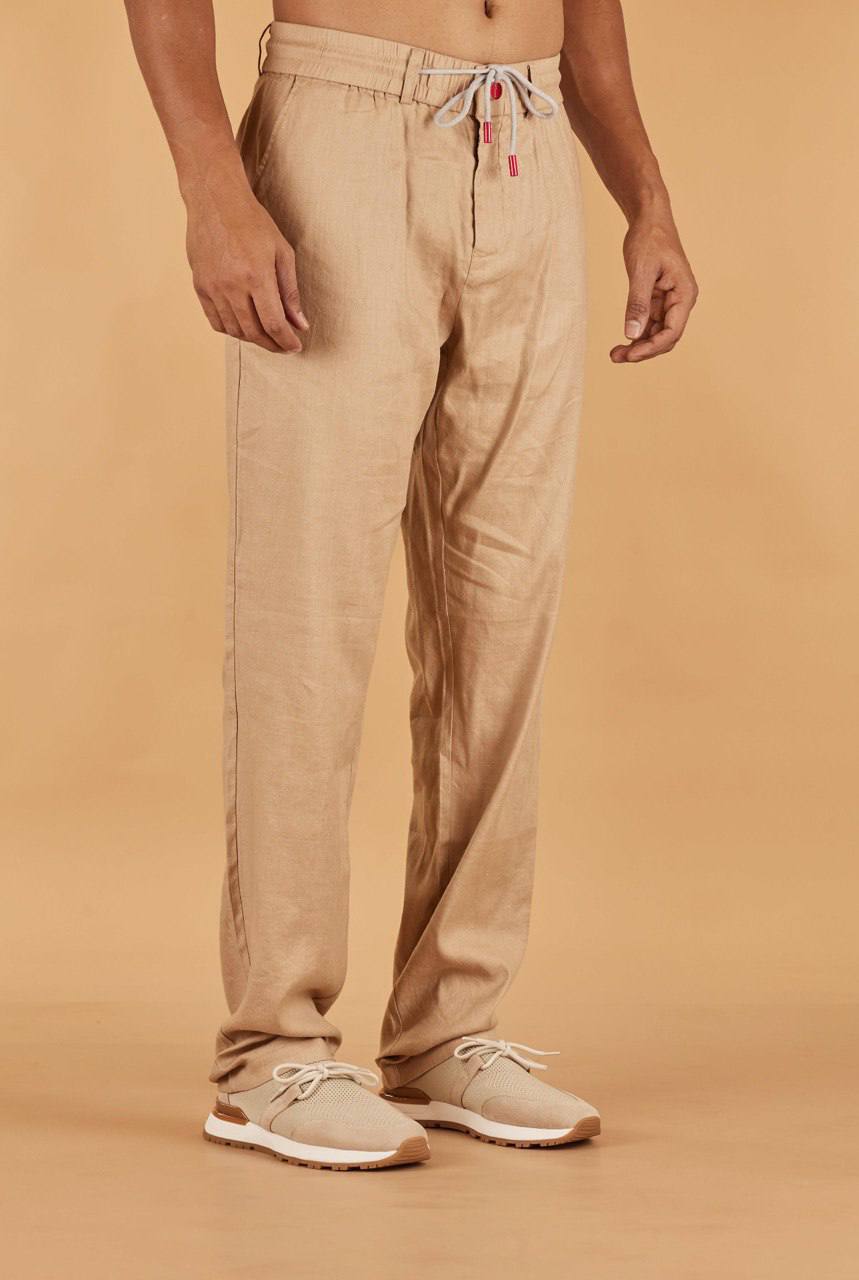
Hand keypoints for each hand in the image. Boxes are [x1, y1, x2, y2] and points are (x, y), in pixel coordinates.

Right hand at [186, 181, 307, 353]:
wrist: (215, 200)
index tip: (295, 347)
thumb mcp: (282, 252)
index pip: (274, 324)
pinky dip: (232, 330)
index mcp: (257, 276)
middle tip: (284, 346)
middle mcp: (232, 286)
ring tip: (266, 336)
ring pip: (234, 330)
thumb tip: (300, 325)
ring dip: (253, 339)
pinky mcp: (200, 286)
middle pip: (254, 332)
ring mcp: (213, 287)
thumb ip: (291, 292)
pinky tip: (244, 327)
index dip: (286, 341)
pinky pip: (216, 321)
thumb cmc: (253, 222)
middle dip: (272, 345)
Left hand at [611, 213, 697, 362]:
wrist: (649, 218)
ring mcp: (670, 301)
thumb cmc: (649, 238)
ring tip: (614, 354)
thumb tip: (631, 334)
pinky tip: (621, 341)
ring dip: (638, 345)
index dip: (651, 348)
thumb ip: (637, 303)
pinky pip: (650, 323)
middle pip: (665, 338)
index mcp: (684, 294)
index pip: (672, 332)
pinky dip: (636, 333)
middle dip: (643, 351)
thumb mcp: (640, 271)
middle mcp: (681, 301)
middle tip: (616, 357)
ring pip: (656, 333)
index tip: (629, 355)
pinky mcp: (658, 299)